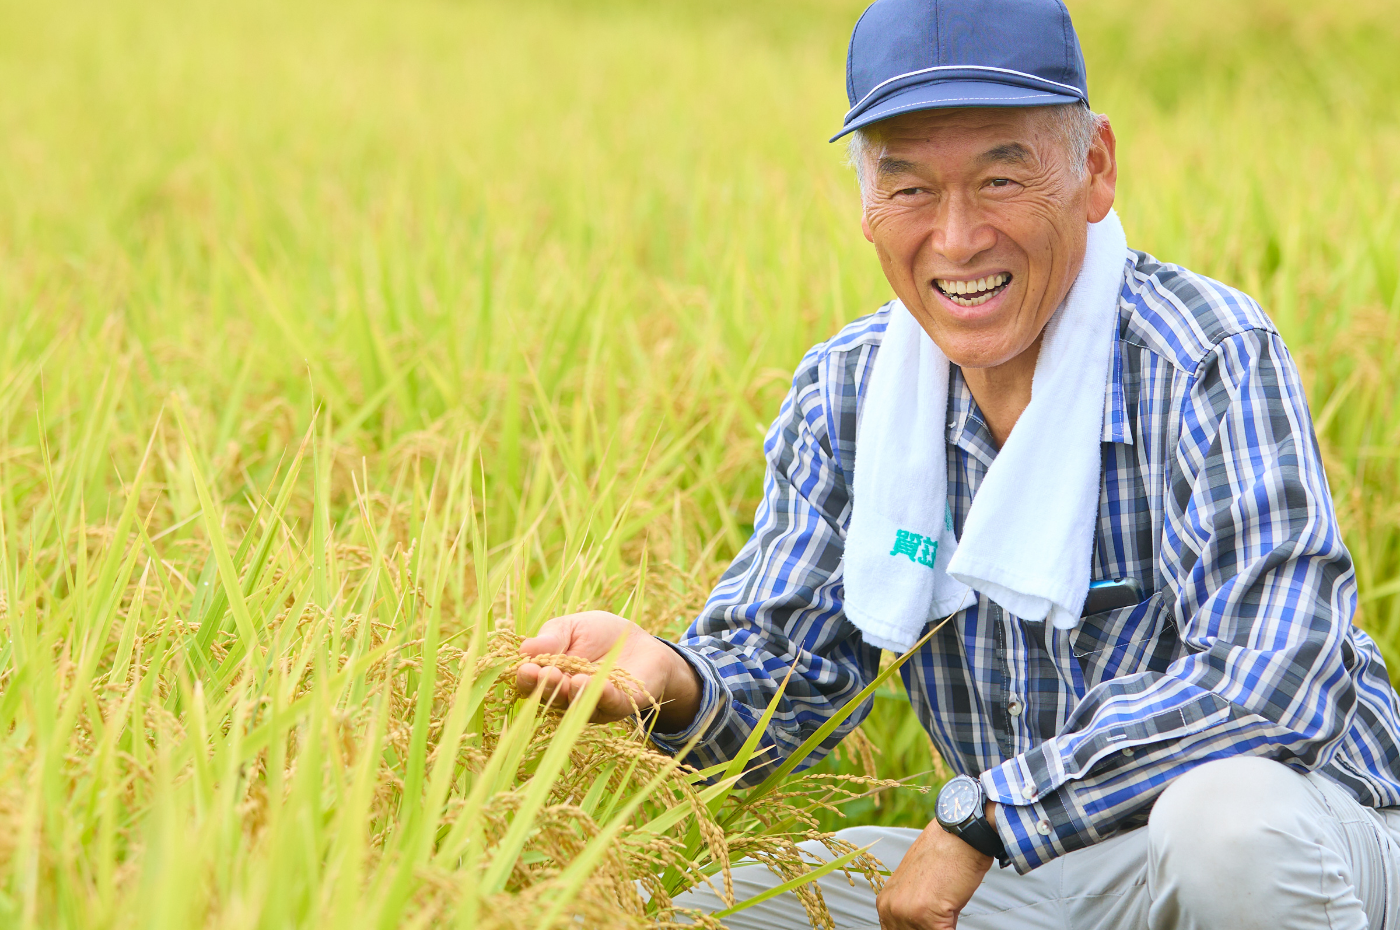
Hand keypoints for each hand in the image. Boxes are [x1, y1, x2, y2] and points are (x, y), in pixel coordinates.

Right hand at [514, 611, 702, 729]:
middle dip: (548, 688)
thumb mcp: (573, 627)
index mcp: (552, 677)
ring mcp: (593, 704)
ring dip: (574, 694)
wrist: (641, 641)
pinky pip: (609, 704)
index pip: (532, 685)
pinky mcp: (620, 705)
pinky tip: (594, 684)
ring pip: (578, 706)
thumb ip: (552, 637)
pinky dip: (602, 695)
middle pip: (551, 700)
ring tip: (571, 679)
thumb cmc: (601, 635)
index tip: (527, 668)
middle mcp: (568, 697)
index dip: (527, 679)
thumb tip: (524, 649)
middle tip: (546, 674)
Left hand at [876, 804, 995, 928]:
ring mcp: (904, 911)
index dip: (917, 929)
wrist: (960, 836)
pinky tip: (953, 917)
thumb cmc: (948, 858)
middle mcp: (889, 907)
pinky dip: (950, 929)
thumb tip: (924, 928)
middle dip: (928, 929)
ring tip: (948, 915)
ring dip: (940, 928)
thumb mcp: (922, 890)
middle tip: (941, 921)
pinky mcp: (923, 915)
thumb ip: (917, 914)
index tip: (930, 924)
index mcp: (886, 902)